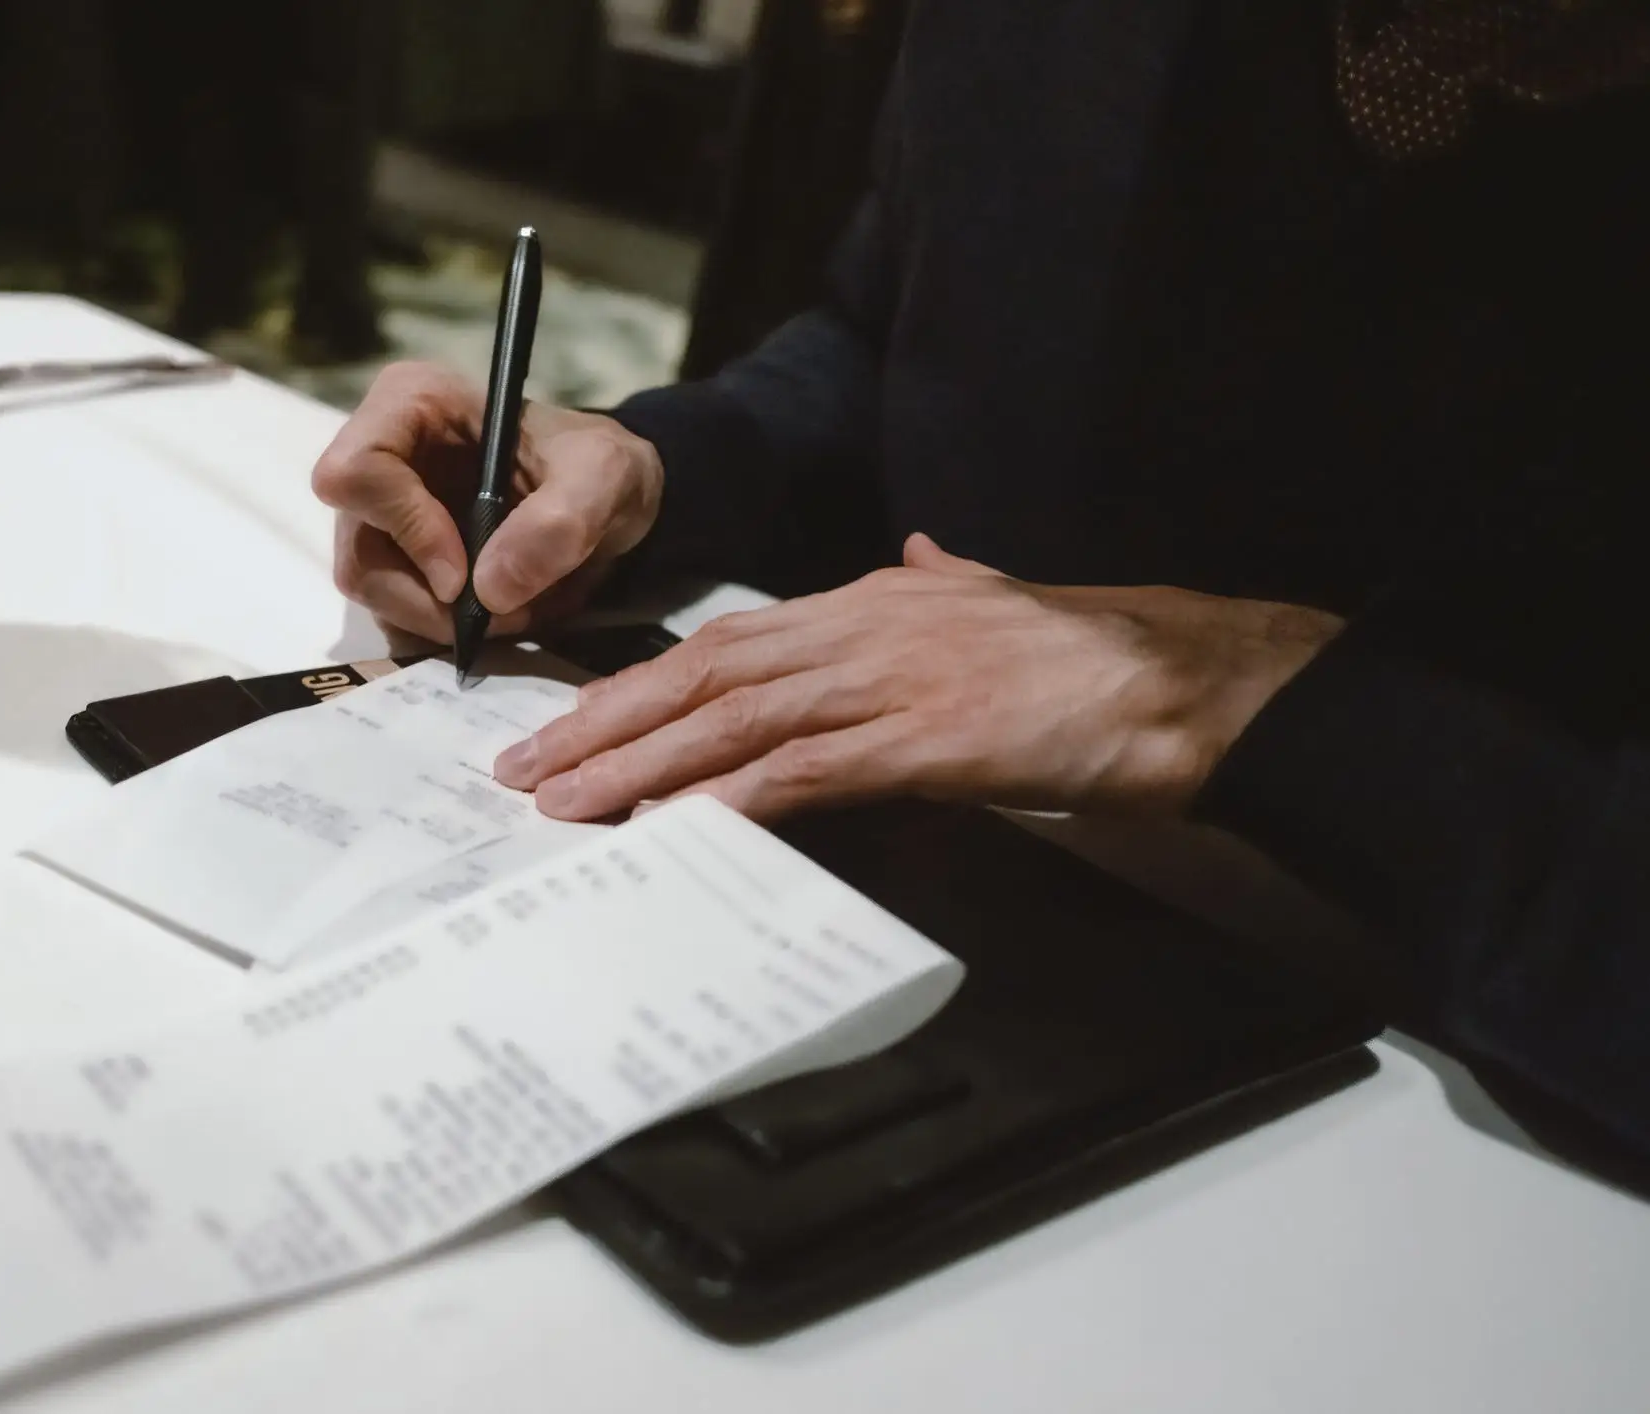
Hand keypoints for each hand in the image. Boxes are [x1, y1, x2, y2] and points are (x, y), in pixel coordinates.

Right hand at [313, 362, 663, 643]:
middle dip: (426, 598)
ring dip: (437, 620)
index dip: (405, 529)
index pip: (355, 471)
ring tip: (509, 614)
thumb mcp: (605, 477)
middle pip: (359, 548)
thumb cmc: (600, 467)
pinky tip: (494, 617)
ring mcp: (382, 513)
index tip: (464, 575)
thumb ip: (559, 523)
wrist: (611, 502)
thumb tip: (489, 590)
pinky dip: (442, 630)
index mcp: (412, 403)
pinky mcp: (396, 559)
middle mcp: (381, 454)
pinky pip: (393, 613)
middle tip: (499, 614)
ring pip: (370, 588)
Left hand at [494, 534, 1342, 821]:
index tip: (575, 722)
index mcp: (867, 602)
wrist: (1172, 679)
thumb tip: (911, 557)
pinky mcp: (920, 741)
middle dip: (604, 722)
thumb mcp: (993, 598)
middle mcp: (858, 629)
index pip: (726, 641)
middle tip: (526, 770)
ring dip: (637, 763)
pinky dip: (726, 798)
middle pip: (702, 673)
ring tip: (563, 804)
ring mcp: (885, 682)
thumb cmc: (1085, 656)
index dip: (640, 683)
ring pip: (730, 718)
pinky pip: (800, 772)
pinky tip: (670, 826)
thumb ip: (938, 580)